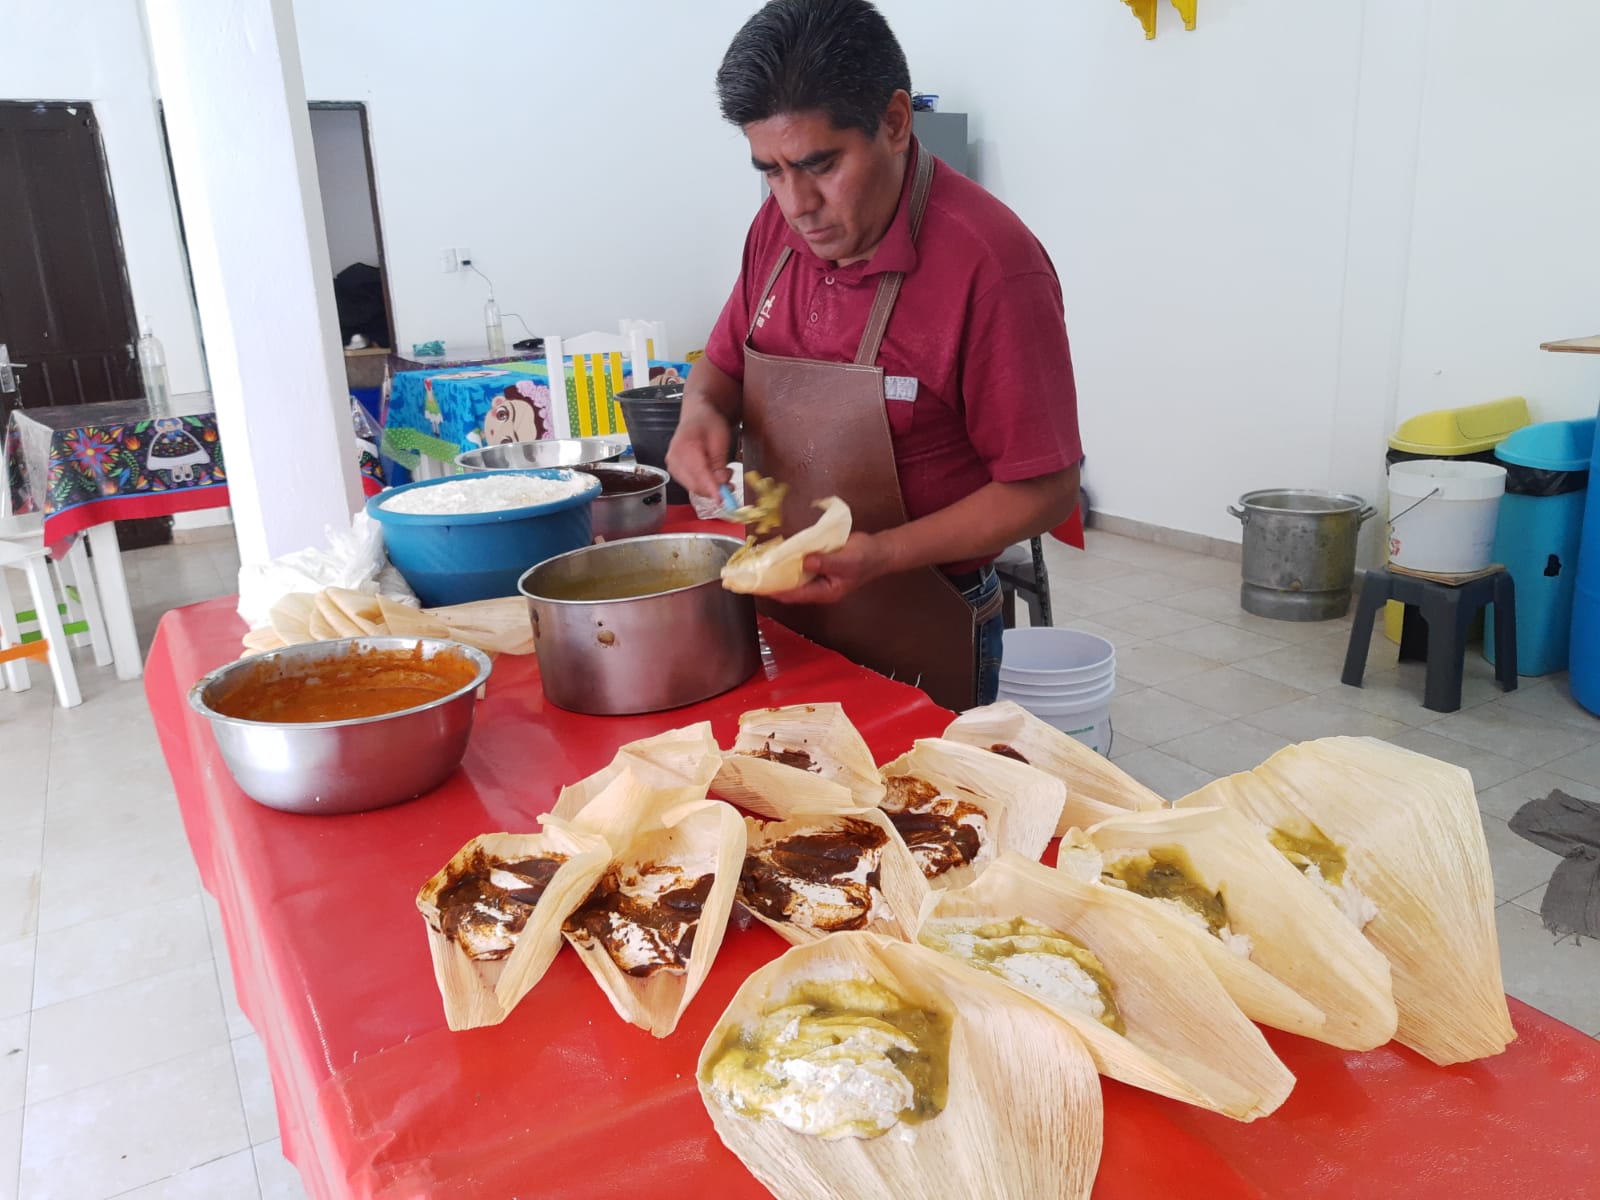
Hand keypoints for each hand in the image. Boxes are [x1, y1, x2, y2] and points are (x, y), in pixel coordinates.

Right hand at [665, 406, 732, 499]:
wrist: (696, 416)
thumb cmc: (708, 423)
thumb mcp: (720, 439)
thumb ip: (720, 462)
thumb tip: (722, 483)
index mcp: (685, 447)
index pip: (699, 474)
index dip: (711, 489)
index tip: (722, 500)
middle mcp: (674, 459)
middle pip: (695, 485)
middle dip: (714, 489)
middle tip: (730, 484)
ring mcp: (673, 467)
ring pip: (694, 488)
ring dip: (711, 487)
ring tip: (722, 473)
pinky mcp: (676, 472)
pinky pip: (692, 484)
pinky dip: (705, 484)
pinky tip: (713, 474)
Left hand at [770, 532, 895, 604]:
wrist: (879, 550)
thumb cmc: (865, 558)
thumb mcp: (847, 560)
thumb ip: (826, 562)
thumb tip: (805, 561)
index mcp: (825, 592)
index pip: (795, 594)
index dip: (776, 590)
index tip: (759, 585)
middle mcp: (818, 588)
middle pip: (790, 589)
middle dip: (772, 584)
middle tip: (752, 576)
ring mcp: (817, 578)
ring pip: (792, 578)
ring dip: (777, 573)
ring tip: (758, 566)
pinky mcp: (817, 566)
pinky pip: (798, 567)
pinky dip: (787, 562)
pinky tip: (776, 554)